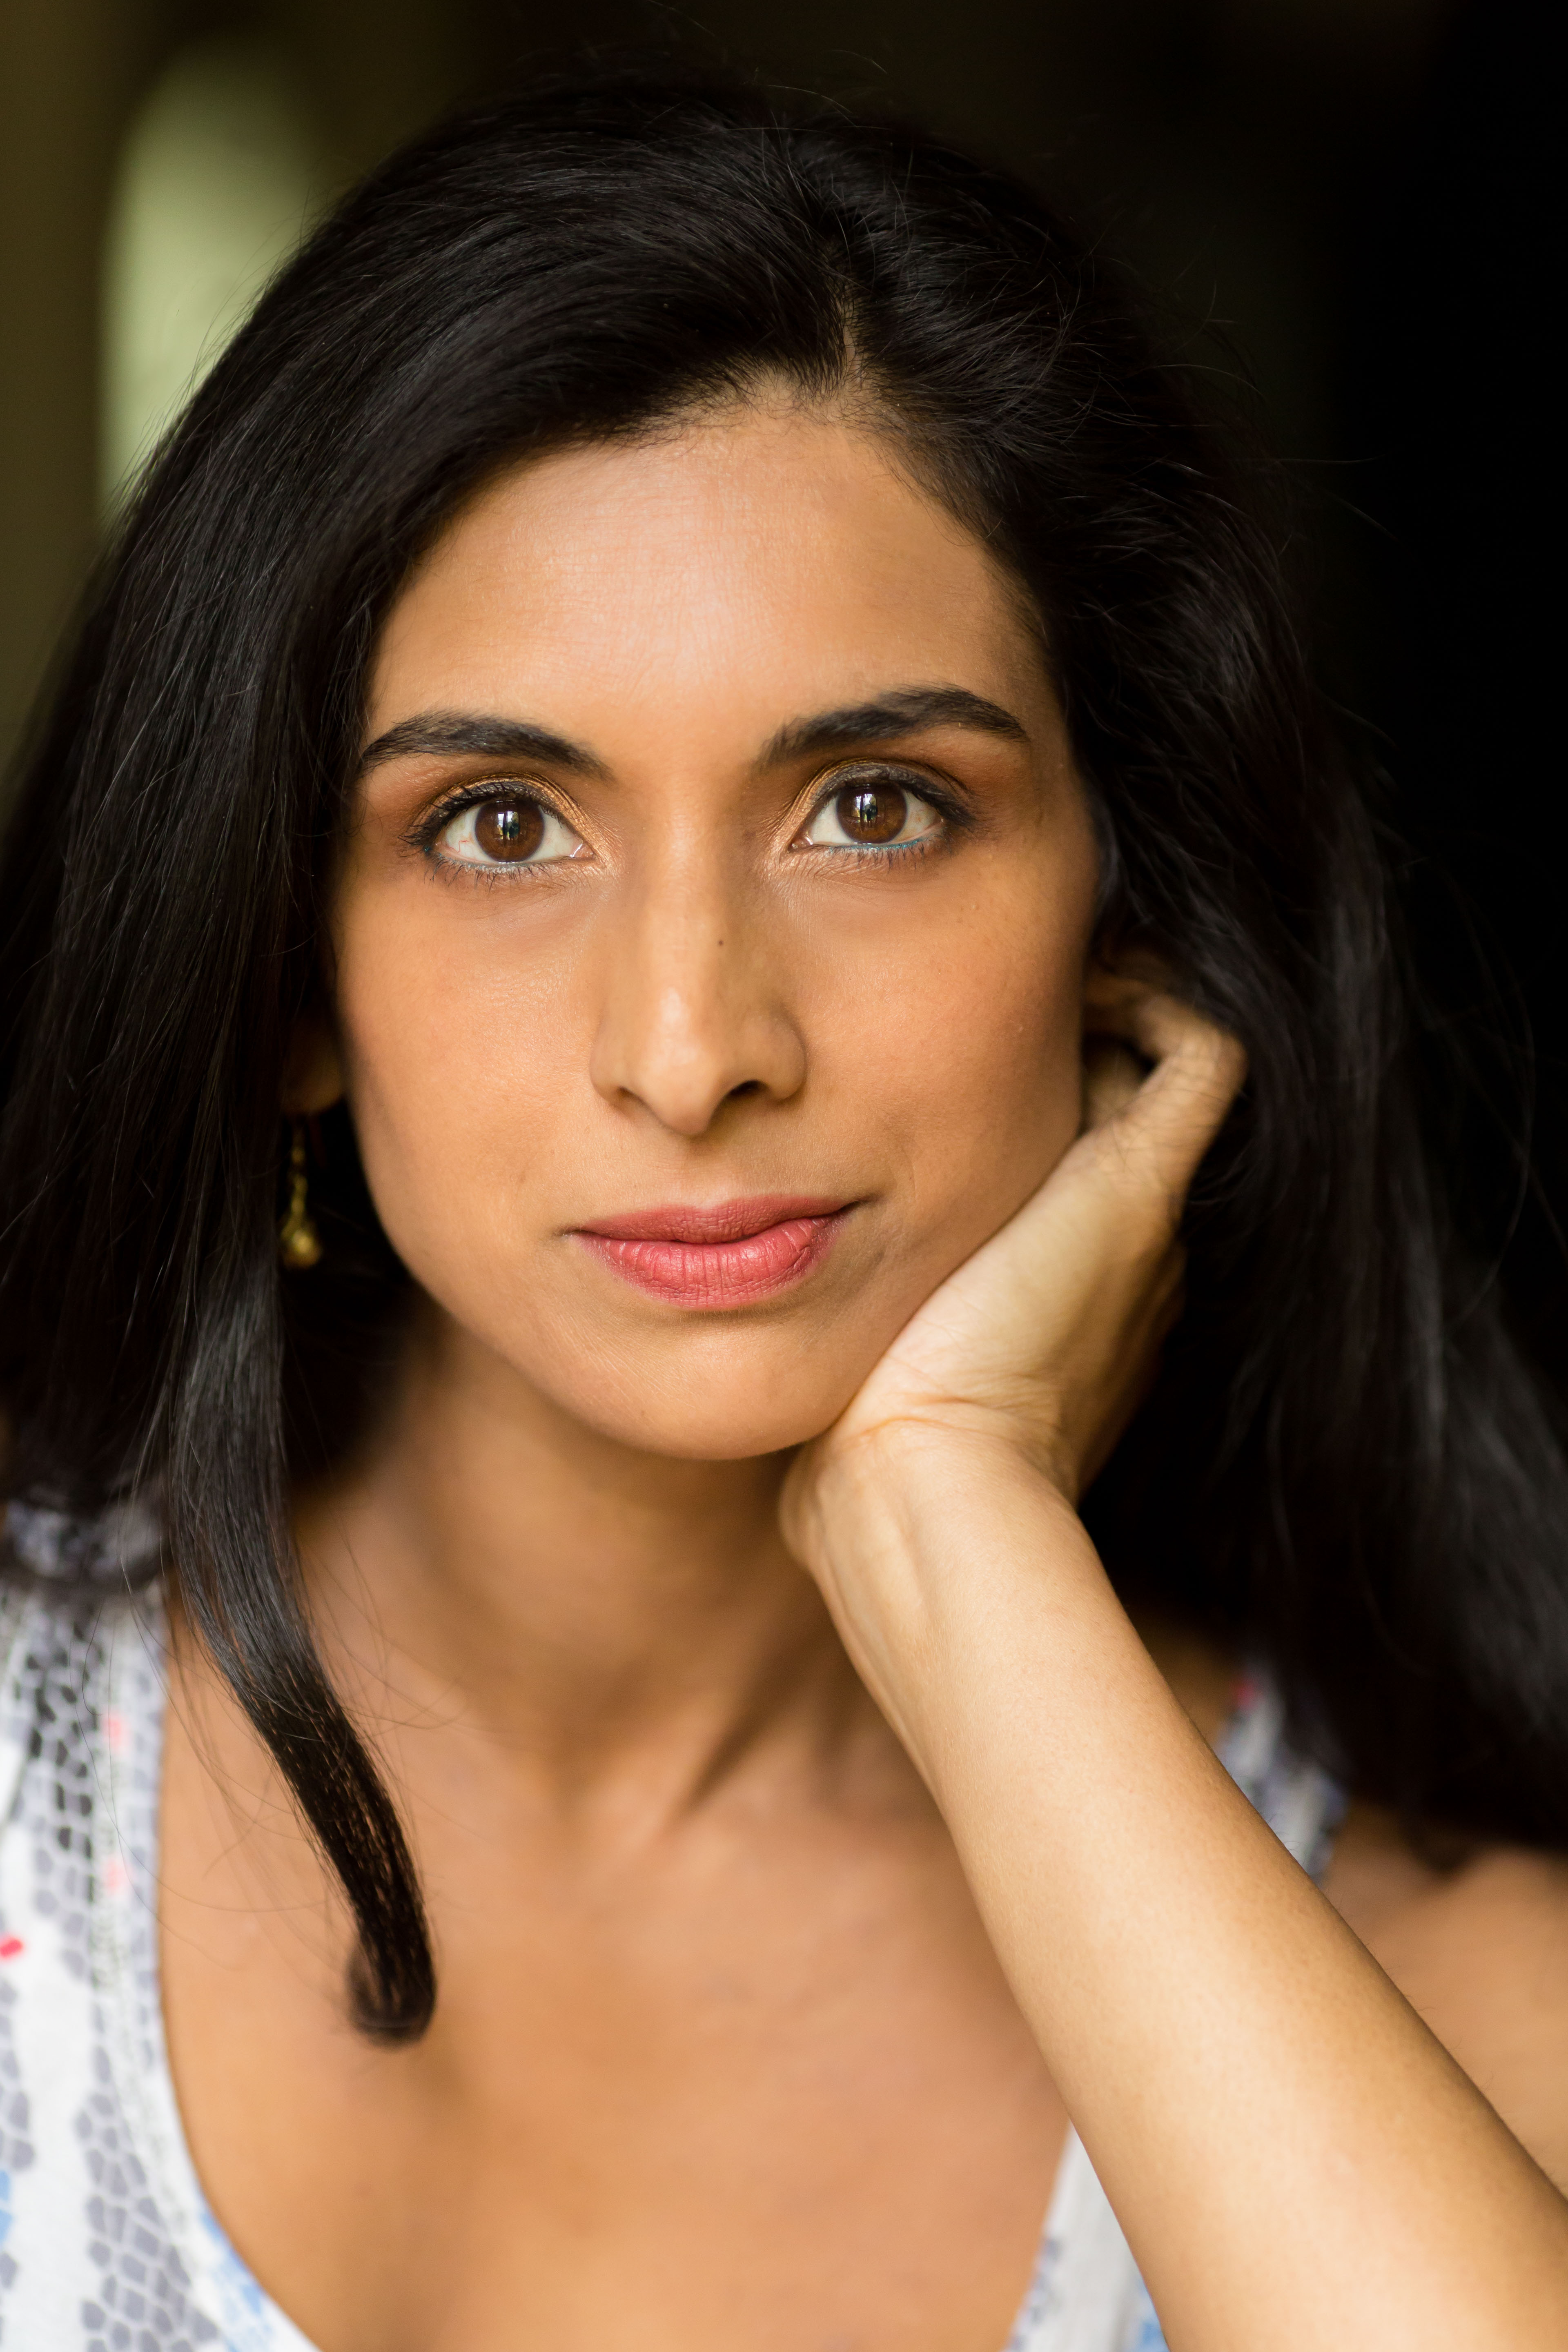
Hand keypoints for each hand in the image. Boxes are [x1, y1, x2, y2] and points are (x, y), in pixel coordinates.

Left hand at [782, 976, 1244, 1579]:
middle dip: (1050, 1054)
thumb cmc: (866, 1465)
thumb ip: (842, 1342)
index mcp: (1058, 1308)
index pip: (1055, 1178)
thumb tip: (760, 1325)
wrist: (925, 1487)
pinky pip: (1202, 1058)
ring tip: (1039, 968)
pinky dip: (1164, 998)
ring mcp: (1141, 1222)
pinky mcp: (1140, 1186)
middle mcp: (1119, 1260)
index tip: (938, 1069)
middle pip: (1099, 1116)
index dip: (1009, 1114)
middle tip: (983, 998)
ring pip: (1151, 1079)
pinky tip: (1094, 966)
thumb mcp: (856, 1382)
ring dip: (1103, 1014)